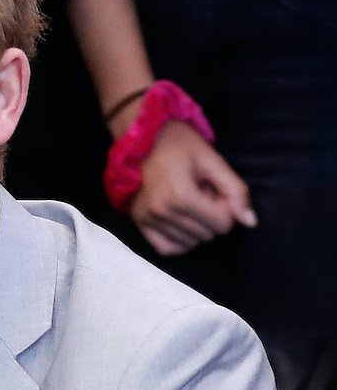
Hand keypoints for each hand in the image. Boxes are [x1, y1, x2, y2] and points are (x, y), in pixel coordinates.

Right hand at [131, 120, 255, 255]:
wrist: (143, 141)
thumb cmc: (180, 145)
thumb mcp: (213, 161)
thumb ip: (235, 190)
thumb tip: (250, 222)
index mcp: (182, 195)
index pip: (222, 223)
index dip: (226, 207)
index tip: (216, 190)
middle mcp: (163, 212)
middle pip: (208, 234)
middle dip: (211, 217)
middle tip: (201, 194)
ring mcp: (149, 220)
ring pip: (191, 243)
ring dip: (196, 227)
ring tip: (189, 205)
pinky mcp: (140, 224)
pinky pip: (167, 249)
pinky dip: (180, 242)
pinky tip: (183, 226)